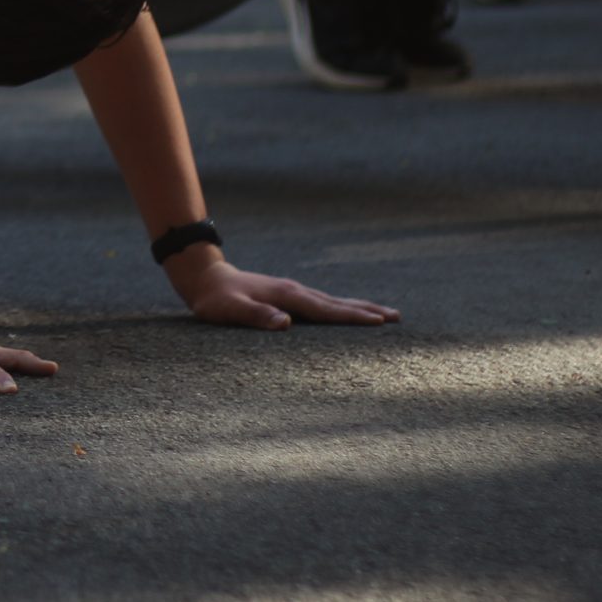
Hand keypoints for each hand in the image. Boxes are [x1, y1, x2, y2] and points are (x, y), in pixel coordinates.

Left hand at [170, 254, 399, 329]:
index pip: (327, 310)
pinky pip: (322, 303)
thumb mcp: (230, 310)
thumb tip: (286, 323)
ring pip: (332, 301)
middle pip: (337, 303)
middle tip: (397, 317)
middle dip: (367, 310)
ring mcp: (292, 291)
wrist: (205, 278)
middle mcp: (295, 291)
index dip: (353, 317)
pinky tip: (345, 312)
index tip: (379, 322)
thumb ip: (256, 316)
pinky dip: (340, 307)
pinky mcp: (288, 295)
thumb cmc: (215, 299)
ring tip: (383, 314)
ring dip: (358, 307)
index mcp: (288, 296)